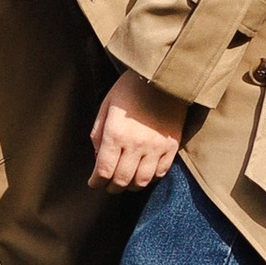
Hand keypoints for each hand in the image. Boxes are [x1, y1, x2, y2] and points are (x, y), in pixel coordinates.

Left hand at [90, 69, 189, 189]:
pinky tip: (143, 173)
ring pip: (142, 181)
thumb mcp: (106, 106)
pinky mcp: (171, 147)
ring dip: (131, 186)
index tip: (93, 183)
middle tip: (108, 185)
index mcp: (116, 134)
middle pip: (121, 180)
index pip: (103, 170)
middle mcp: (136, 144)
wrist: (163, 77)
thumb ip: (98, 134)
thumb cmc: (130, 89)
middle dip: (111, 187)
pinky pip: (160, 173)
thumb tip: (98, 157)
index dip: (96, 182)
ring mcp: (156, 147)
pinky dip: (150, 178)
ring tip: (126, 182)